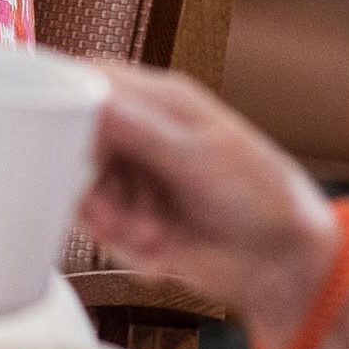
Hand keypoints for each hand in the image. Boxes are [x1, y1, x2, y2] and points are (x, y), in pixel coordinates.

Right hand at [78, 64, 338, 334]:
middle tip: (113, 209)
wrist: (284, 265)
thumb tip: (90, 95)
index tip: (64, 139)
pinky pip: (100, 230)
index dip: (70, 107)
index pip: (93, 83)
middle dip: (90, 182)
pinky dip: (122, 246)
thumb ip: (140, 129)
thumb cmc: (263, 195)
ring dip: (110, 220)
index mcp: (160, 102)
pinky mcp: (132, 221)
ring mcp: (135, 179)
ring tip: (151, 234)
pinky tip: (158, 251)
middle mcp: (141, 136)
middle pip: (77, 142)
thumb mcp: (200, 157)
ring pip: (83, 191)